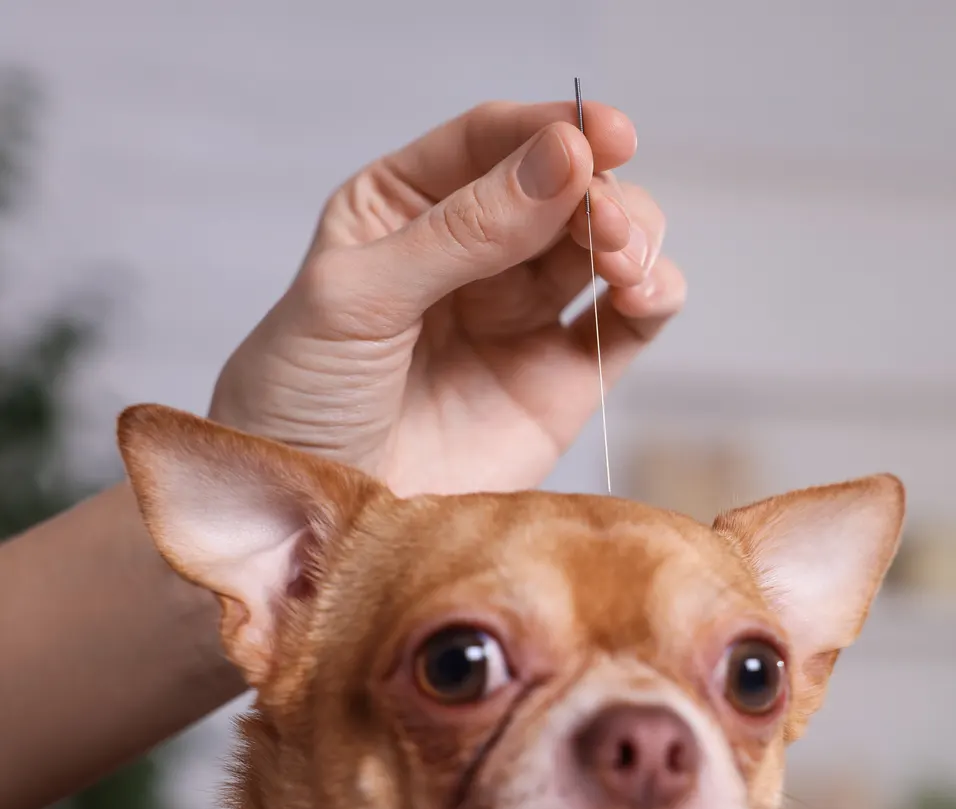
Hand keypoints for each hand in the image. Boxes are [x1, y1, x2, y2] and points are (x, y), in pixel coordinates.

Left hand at [208, 101, 683, 495]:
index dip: (550, 129)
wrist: (318, 529)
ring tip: (624, 263)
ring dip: (632, 238)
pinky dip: (654, 296)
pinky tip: (645, 294)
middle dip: (598, 194)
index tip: (603, 133)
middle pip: (563, 188)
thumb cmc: (298, 404)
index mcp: (406, 208)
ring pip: (606, 244)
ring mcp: (523, 313)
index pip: (491, 143)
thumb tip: (565, 159)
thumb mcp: (356, 300)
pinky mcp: (564, 376)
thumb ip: (462, 231)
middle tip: (608, 223)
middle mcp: (474, 250)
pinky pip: (629, 321)